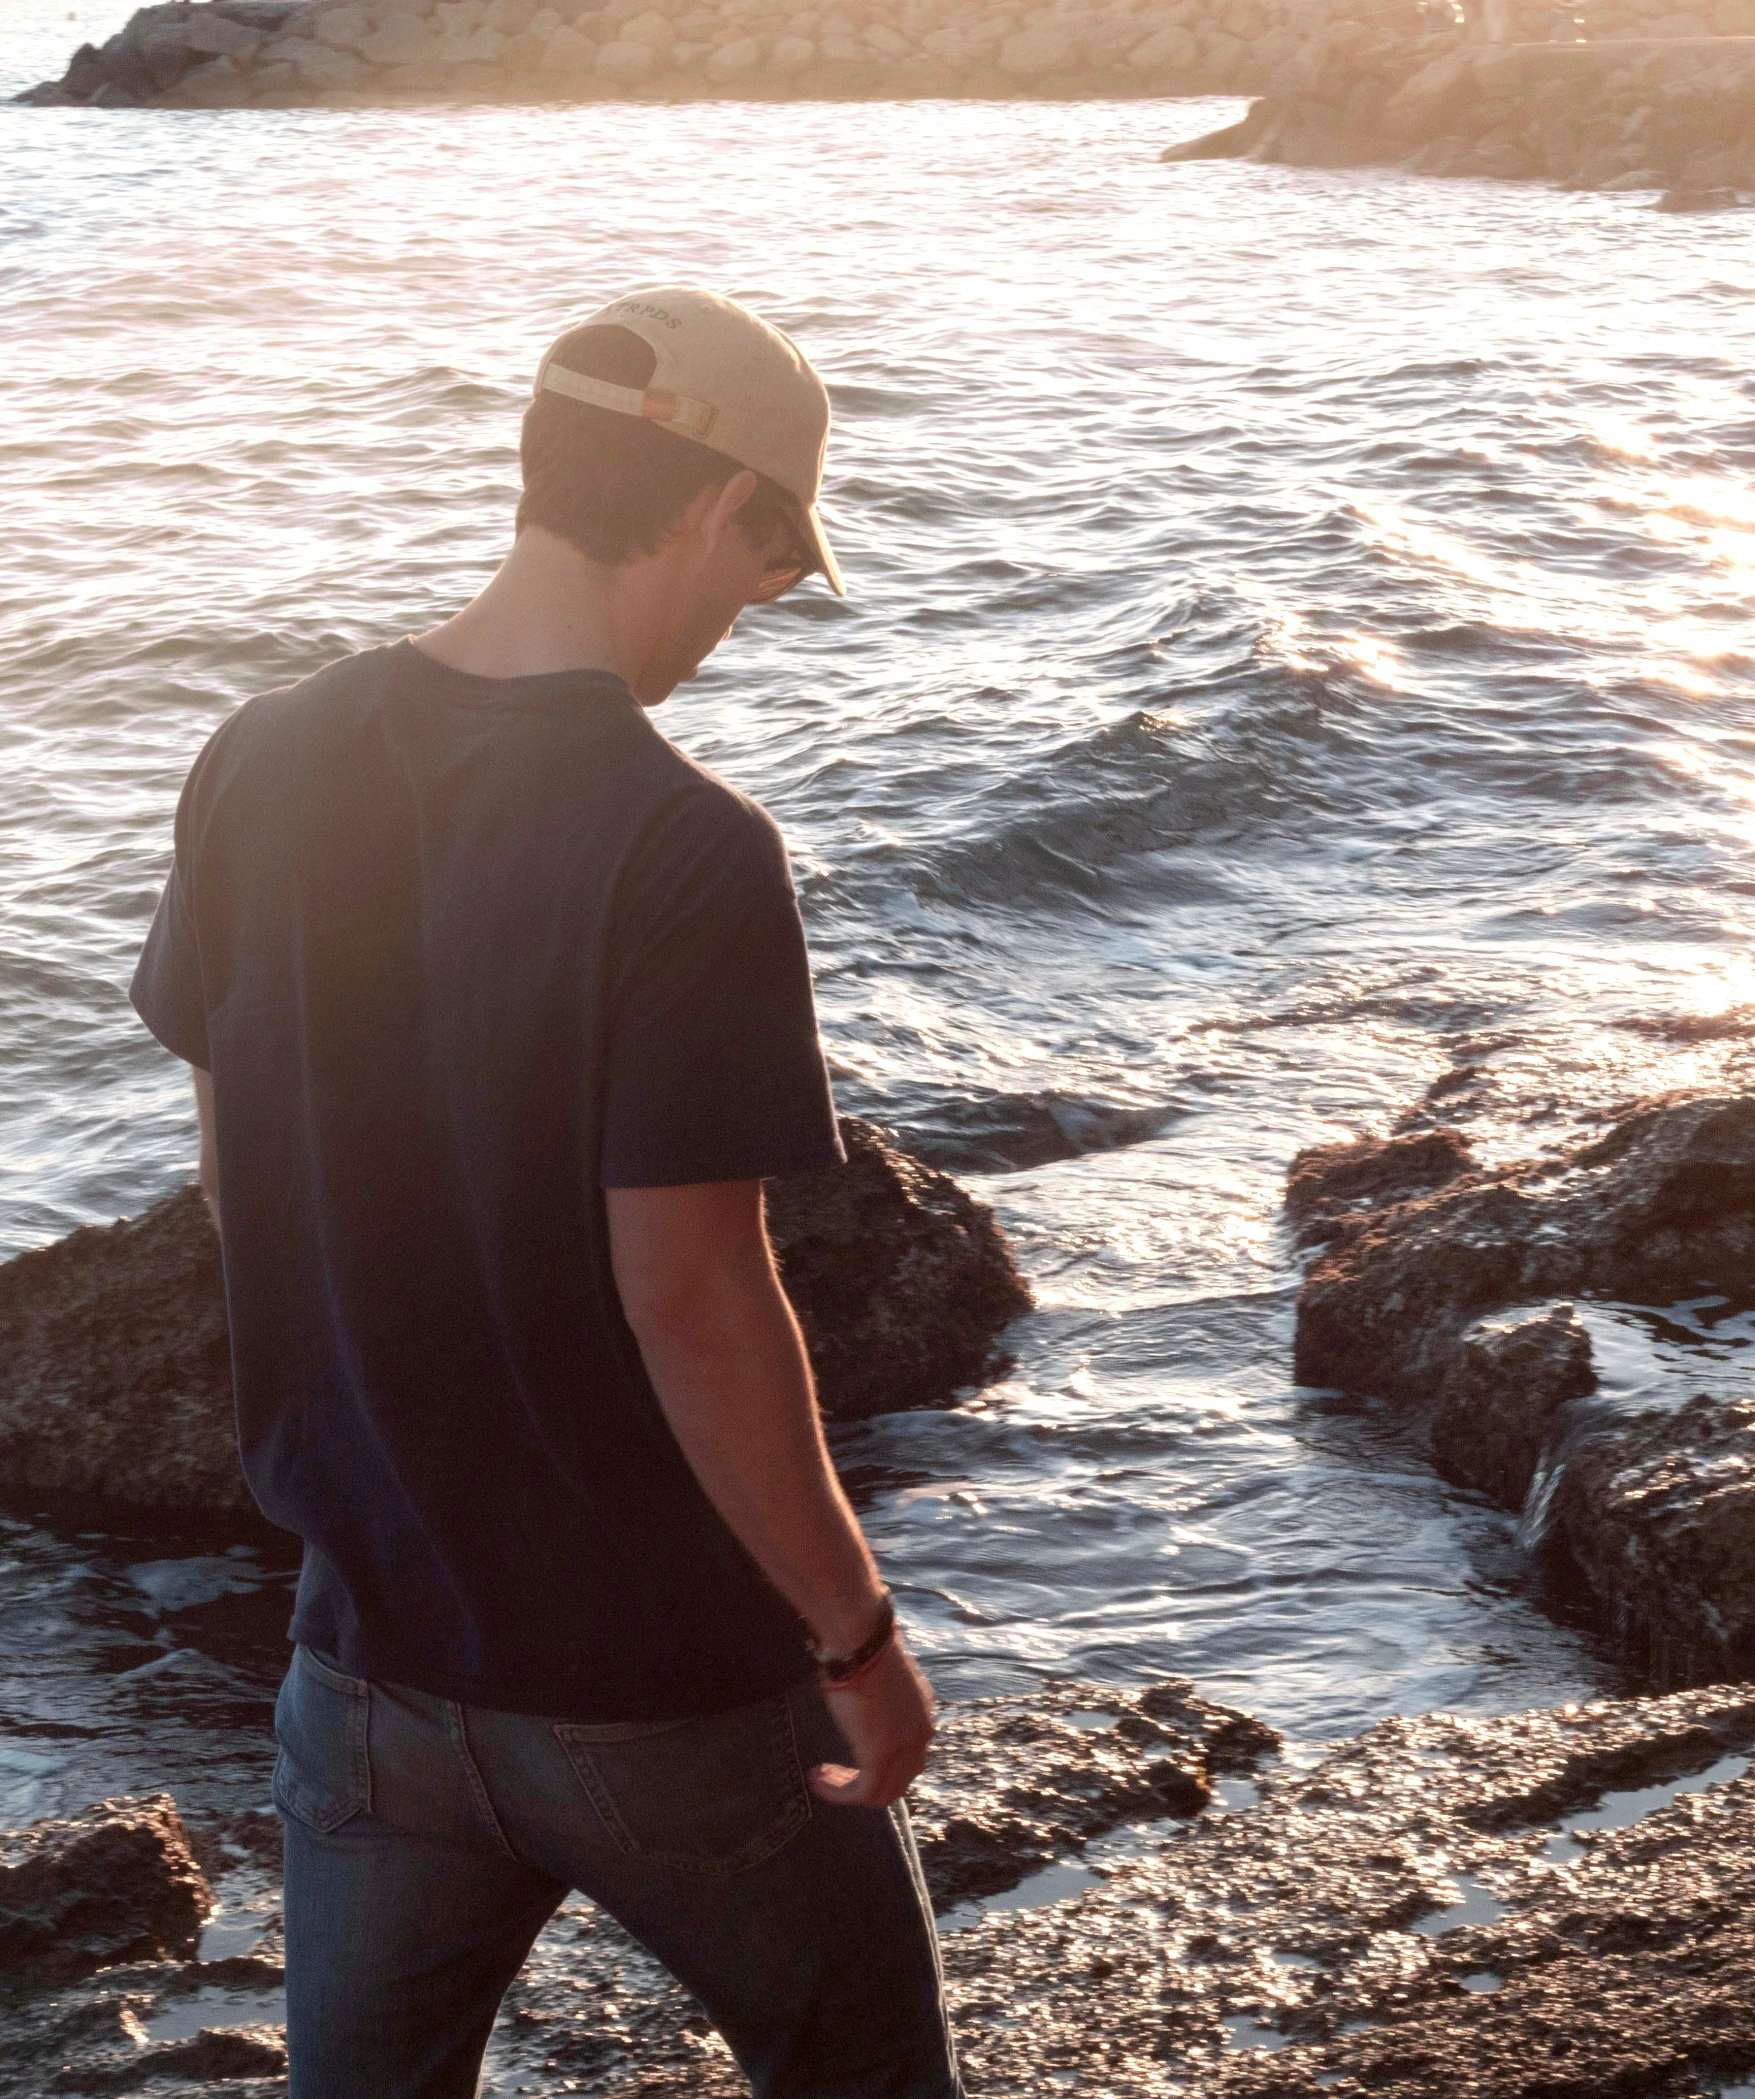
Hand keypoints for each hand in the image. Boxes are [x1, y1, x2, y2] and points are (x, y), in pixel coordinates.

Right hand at [809, 1638, 935, 1809]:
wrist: (861, 1642)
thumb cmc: (862, 1647)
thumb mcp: (878, 1676)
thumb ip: (878, 1695)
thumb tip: (858, 1691)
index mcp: (922, 1713)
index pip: (910, 1756)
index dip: (881, 1765)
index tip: (851, 1758)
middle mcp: (921, 1734)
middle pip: (900, 1780)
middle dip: (866, 1782)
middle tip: (835, 1774)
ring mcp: (904, 1748)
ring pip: (882, 1792)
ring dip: (849, 1789)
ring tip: (823, 1777)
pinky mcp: (880, 1757)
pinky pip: (862, 1792)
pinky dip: (839, 1793)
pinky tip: (819, 1780)